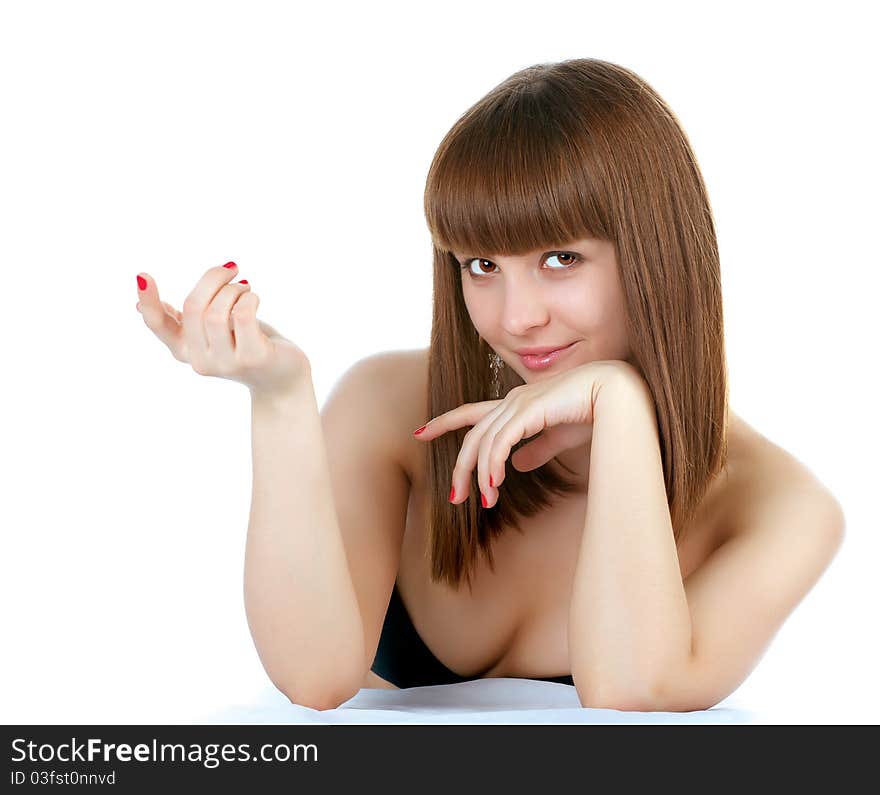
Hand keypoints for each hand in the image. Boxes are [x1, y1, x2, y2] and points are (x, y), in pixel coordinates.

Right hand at [135, 262, 310, 397]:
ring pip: (218, 311)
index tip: (143, 276)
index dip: (149, 301)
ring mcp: (226, 363)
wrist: (283, 380)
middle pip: (194, 306)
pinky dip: (249, 298)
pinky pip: (243, 315)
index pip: (158, 325)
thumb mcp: (212, 332)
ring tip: (246, 289)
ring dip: (234, 289)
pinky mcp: (252, 358)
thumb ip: (184, 320)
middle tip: (232, 268)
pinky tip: (254, 298)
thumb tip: (138, 307)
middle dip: (213, 278)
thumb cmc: (246, 345)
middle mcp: (200, 360)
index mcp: (184, 350)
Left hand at [412, 360, 640, 506]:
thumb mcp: (560, 437)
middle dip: (460, 467)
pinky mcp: (530, 409)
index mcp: (518, 406)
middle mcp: (513, 401)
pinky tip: (493, 485)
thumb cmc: (596, 411)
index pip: (471, 413)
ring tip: (484, 502)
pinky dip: (493, 465)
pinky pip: (501, 442)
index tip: (421, 433)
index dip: (445, 422)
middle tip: (455, 498)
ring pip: (484, 442)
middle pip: (473, 435)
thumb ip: (537, 450)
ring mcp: (520, 403)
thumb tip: (517, 467)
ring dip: (480, 475)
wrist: (620, 393)